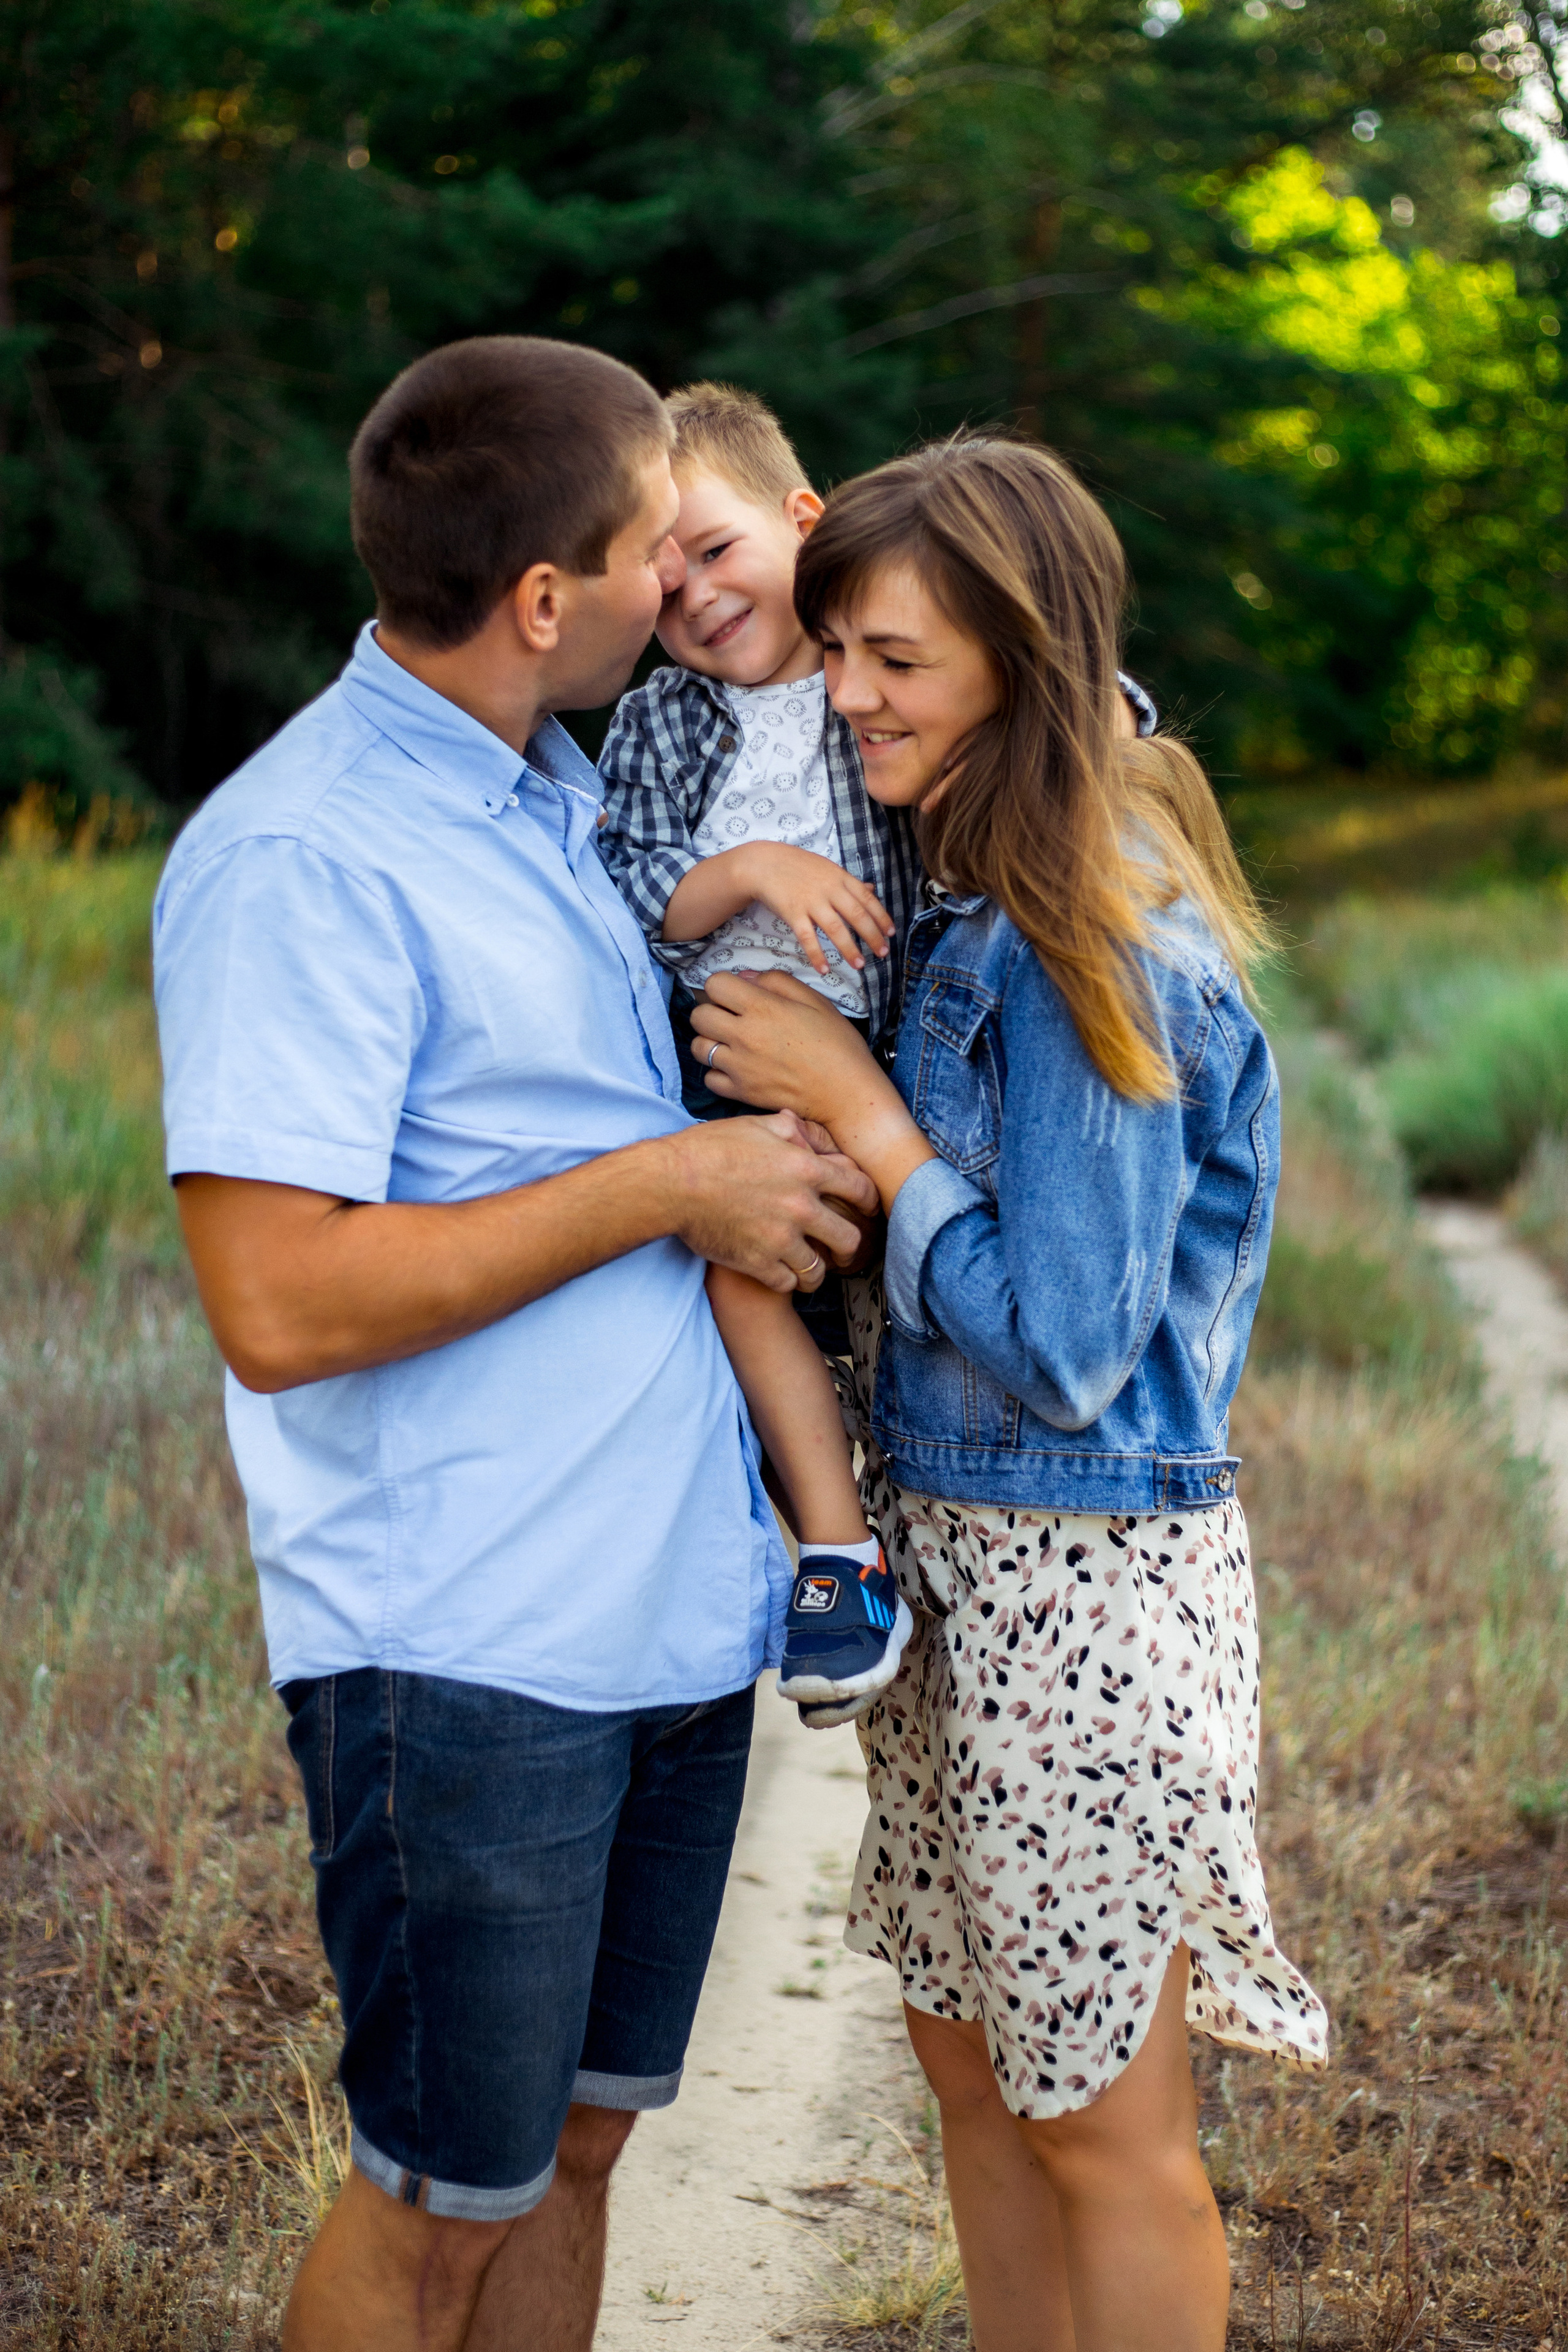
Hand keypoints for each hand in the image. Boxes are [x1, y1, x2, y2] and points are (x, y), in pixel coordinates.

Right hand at [656, 1107, 879, 1293]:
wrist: (670, 1183)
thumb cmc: (710, 1149)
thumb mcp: (757, 1126)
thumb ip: (794, 1131)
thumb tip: (815, 1138)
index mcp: (805, 1169)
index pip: (860, 1189)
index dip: (869, 1201)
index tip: (867, 1210)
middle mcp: (800, 1207)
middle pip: (849, 1238)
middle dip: (850, 1246)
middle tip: (843, 1249)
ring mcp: (779, 1238)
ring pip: (818, 1269)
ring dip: (816, 1270)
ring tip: (810, 1268)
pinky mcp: (757, 1262)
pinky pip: (787, 1283)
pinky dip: (787, 1281)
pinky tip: (782, 1274)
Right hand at [662, 844, 892, 979]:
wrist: (763, 863)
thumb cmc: (797, 866)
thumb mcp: (827, 868)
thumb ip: (849, 882)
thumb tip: (872, 889)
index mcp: (840, 877)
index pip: (867, 899)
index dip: (881, 917)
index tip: (891, 933)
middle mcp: (829, 889)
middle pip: (857, 915)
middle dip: (872, 936)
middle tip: (882, 953)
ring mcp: (811, 901)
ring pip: (836, 929)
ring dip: (849, 949)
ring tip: (859, 965)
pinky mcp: (793, 913)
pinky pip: (808, 938)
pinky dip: (817, 955)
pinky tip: (825, 969)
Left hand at [691, 972, 936, 1214]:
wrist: (847, 1094)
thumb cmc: (837, 1044)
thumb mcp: (815, 1000)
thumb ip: (777, 982)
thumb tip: (745, 977)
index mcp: (763, 1007)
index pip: (715, 984)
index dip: (723, 985)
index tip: (736, 994)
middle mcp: (744, 1036)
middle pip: (699, 1015)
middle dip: (711, 1011)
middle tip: (730, 1017)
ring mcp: (740, 1066)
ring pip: (698, 1047)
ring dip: (710, 1042)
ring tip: (731, 1044)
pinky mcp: (742, 1092)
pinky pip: (709, 1079)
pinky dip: (718, 1073)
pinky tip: (737, 1068)